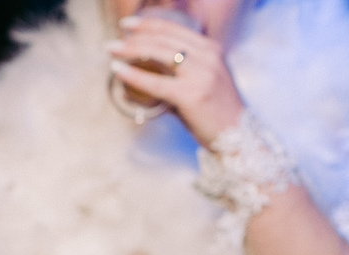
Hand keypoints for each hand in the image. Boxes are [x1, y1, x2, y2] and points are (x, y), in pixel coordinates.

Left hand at [108, 13, 244, 145]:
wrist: (237, 137)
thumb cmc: (213, 114)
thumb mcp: (201, 84)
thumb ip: (176, 77)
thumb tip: (140, 78)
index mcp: (211, 49)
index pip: (175, 29)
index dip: (148, 23)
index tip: (127, 24)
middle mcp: (208, 56)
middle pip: (164, 38)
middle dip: (134, 36)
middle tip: (112, 41)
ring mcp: (202, 74)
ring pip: (159, 54)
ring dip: (131, 49)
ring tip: (111, 50)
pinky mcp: (192, 94)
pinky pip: (156, 83)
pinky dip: (134, 75)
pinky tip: (118, 70)